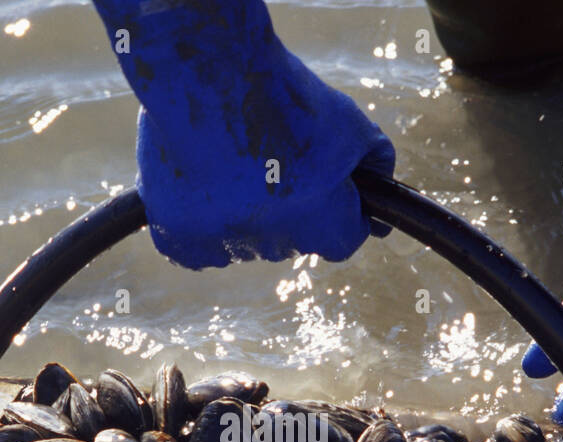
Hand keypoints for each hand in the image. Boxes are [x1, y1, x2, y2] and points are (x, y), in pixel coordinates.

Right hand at [95, 0, 394, 268]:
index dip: (340, 211)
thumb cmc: (282, 95)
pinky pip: (200, 250)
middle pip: (291, 239)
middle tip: (273, 159)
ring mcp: (223, 242)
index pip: (343, 240)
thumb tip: (384, 195)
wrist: (206, 72)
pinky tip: (204, 186)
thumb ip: (374, 161)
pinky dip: (203, 227)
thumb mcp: (349, 122)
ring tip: (233, 163)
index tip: (329, 187)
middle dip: (289, 207)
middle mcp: (275, 243)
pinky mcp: (178, 235)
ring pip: (244, 242)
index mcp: (322, 223)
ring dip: (244, 215)